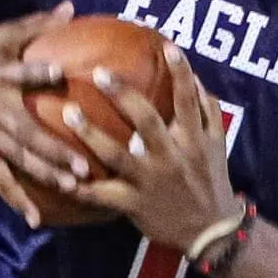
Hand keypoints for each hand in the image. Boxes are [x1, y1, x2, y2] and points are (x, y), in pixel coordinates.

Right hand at [0, 1, 89, 227]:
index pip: (23, 72)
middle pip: (26, 131)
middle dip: (54, 149)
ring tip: (73, 188)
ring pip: (17, 158)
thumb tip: (70, 6)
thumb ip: (36, 24)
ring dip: (44, 174)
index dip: (40, 72)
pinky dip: (17, 200)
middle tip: (84, 165)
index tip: (60, 73)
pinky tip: (36, 220)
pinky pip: (0, 179)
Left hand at [64, 44, 237, 250]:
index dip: (180, 72)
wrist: (210, 231)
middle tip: (99, 72)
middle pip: (146, 121)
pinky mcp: (135, 204)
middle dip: (123, 96)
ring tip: (69, 113)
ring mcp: (151, 181)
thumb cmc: (211, 180)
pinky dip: (81, 187)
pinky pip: (103, 195)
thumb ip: (207, 110)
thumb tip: (194, 77)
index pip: (188, 99)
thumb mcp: (218, 144)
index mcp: (193, 140)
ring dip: (91, 134)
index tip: (167, 46)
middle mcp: (171, 157)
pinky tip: (59, 174)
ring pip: (118, 155)